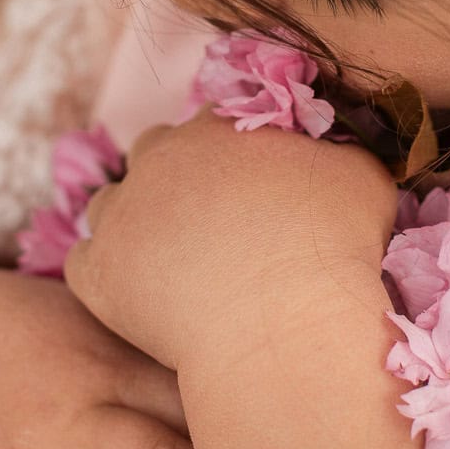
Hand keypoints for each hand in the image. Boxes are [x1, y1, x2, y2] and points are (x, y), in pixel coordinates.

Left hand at [62, 106, 398, 382]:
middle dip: (177, 183)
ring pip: (113, 206)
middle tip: (212, 228)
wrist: (281, 323)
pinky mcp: (95, 270)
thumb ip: (336, 150)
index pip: (214, 125)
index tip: (248, 192)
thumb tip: (331, 151)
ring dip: (136, 225)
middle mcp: (158, 158)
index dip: (232, 158)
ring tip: (173, 267)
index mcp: (217, 127)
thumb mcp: (361, 175)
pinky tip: (142, 300)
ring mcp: (119, 214)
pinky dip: (110, 279)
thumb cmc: (330, 248)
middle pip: (155, 155)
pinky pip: (88, 263)